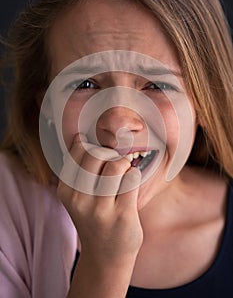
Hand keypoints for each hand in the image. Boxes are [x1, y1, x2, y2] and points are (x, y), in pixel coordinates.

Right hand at [57, 133, 142, 266]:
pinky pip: (132, 179)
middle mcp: (79, 199)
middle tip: (115, 163)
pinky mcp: (122, 215)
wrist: (105, 257)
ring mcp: (100, 209)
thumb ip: (79, 171)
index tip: (102, 154)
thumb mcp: (77, 197)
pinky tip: (131, 184)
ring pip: (116, 165)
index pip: (78, 151)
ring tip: (124, 172)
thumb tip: (80, 137)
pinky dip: (134, 175)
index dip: (94, 146)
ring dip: (125, 164)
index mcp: (66, 190)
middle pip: (97, 154)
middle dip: (110, 154)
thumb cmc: (94, 218)